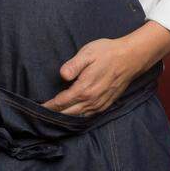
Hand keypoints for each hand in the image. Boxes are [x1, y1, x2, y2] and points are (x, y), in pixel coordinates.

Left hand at [41, 22, 169, 115]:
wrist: (131, 57)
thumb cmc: (107, 53)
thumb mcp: (87, 54)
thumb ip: (73, 66)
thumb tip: (62, 75)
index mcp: (84, 89)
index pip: (61, 102)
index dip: (49, 106)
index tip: (38, 108)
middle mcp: (92, 100)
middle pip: (68, 113)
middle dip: (54, 115)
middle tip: (41, 116)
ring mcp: (101, 103)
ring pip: (79, 116)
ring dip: (66, 117)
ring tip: (54, 117)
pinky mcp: (107, 103)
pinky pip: (90, 115)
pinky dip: (79, 117)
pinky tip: (73, 114)